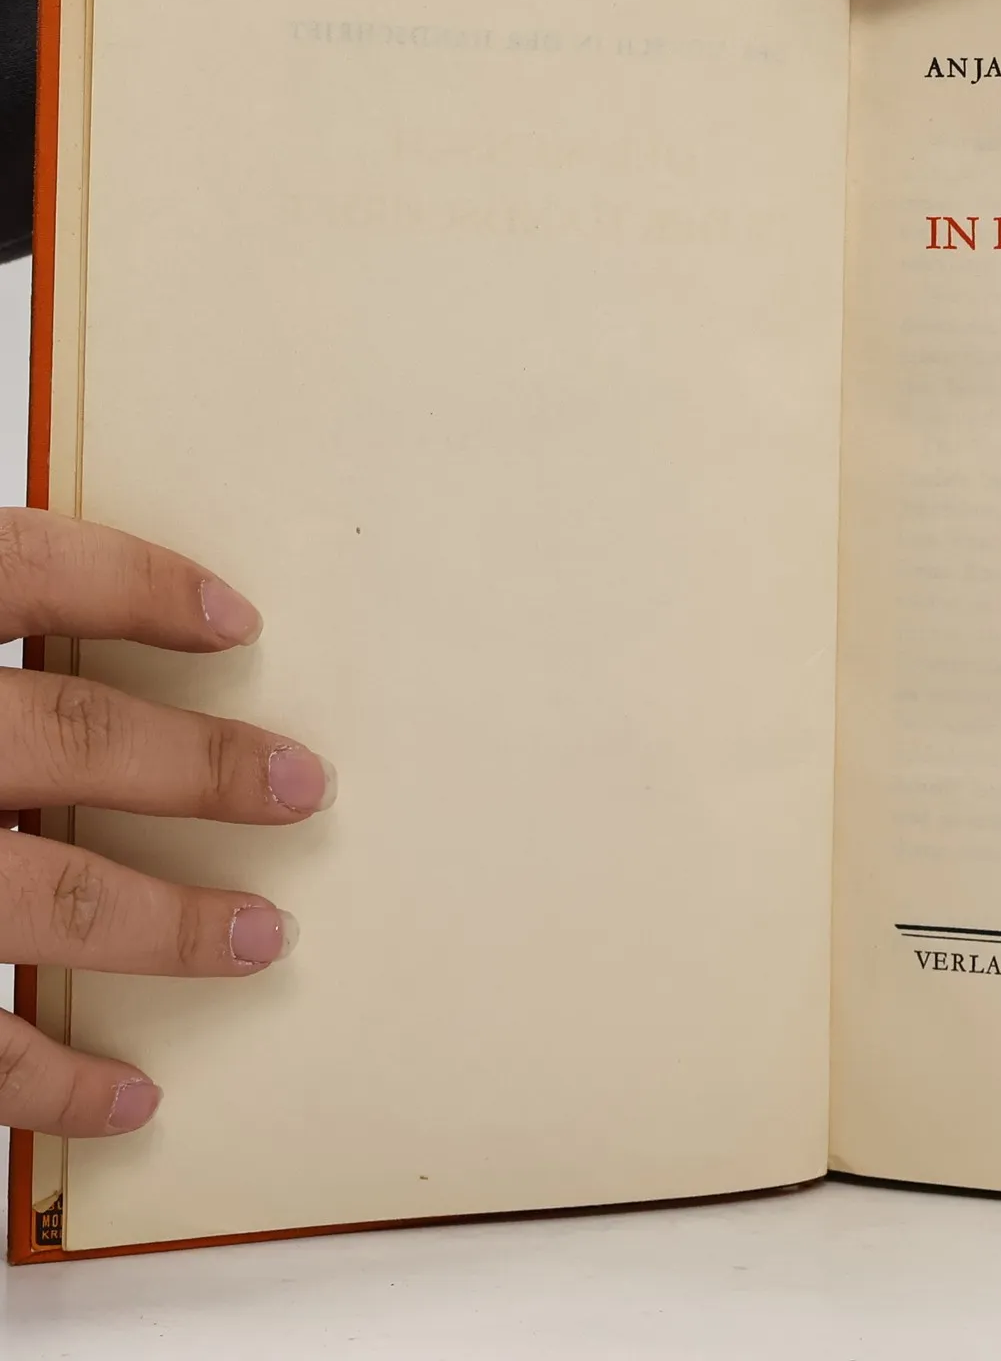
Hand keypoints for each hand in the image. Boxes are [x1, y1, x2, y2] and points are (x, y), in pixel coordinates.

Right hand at [0, 510, 329, 1137]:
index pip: (27, 574)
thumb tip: (153, 628)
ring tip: (268, 933)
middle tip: (304, 787)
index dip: (139, 586)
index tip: (239, 620)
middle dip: (197, 765)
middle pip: (64, 738)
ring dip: (165, 923)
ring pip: (39, 900)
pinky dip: (48, 1085)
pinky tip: (130, 1094)